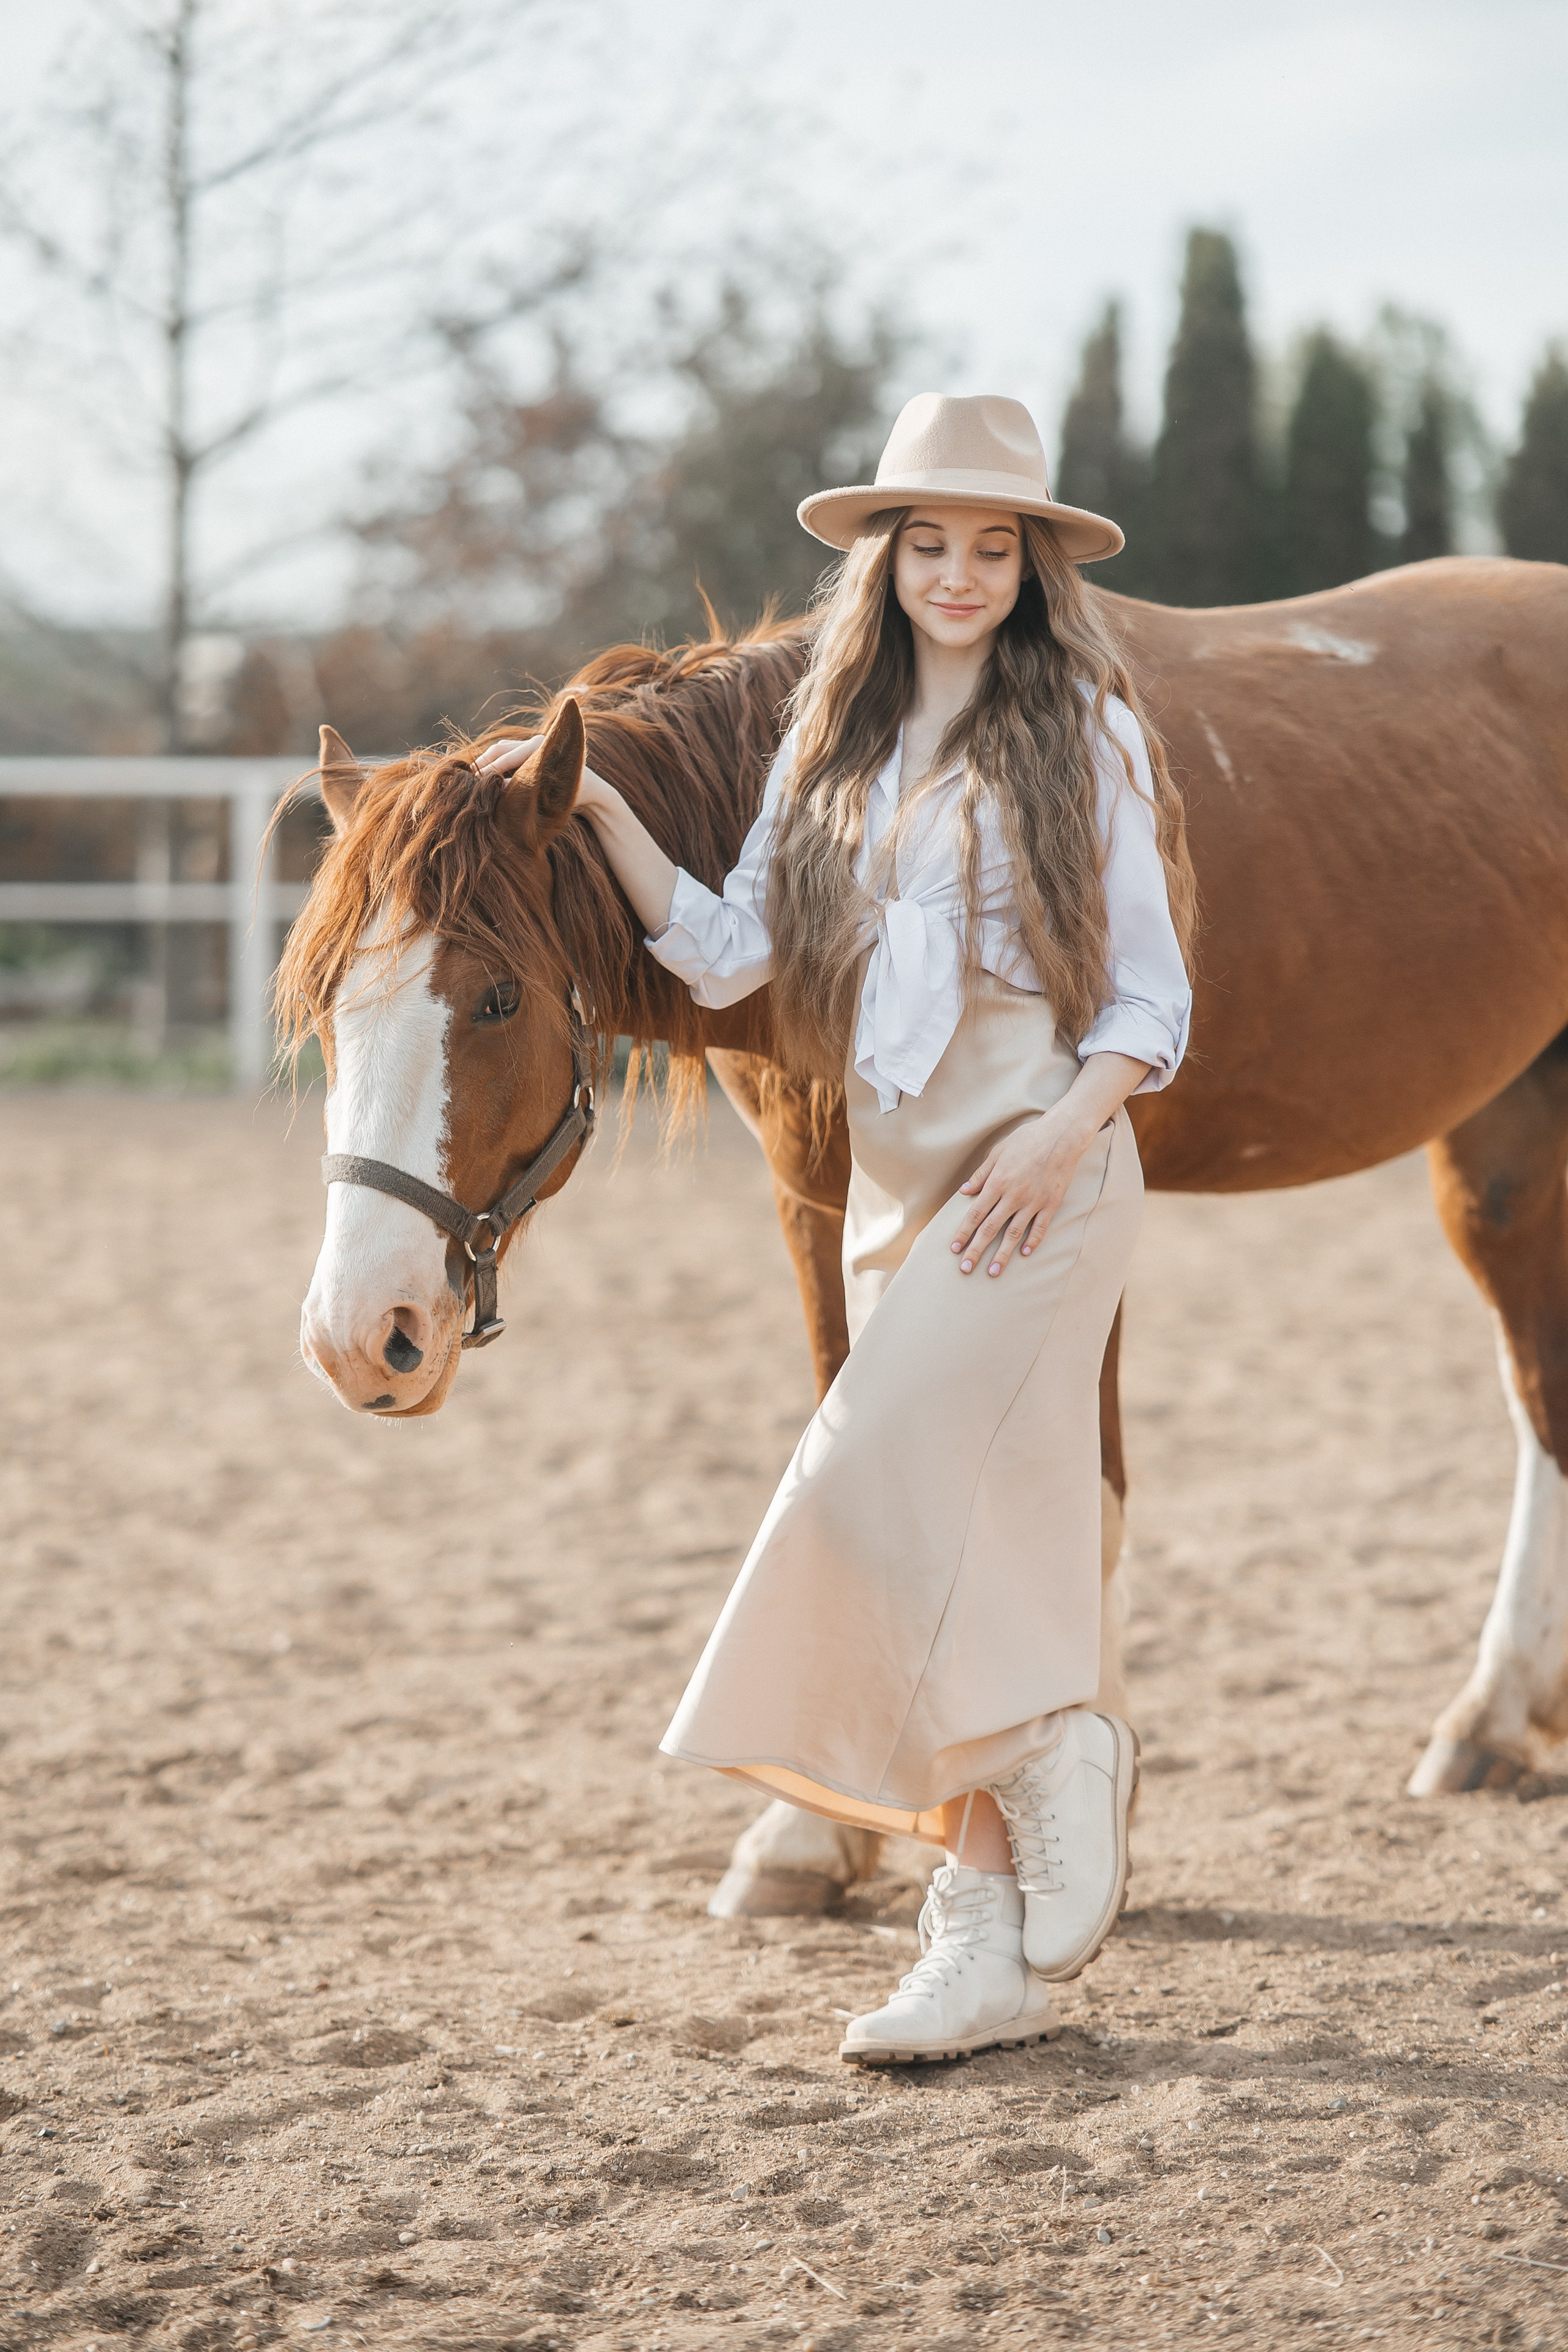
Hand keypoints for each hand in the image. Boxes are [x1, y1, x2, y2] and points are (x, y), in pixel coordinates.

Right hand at [475, 736, 613, 815]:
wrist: (591, 788)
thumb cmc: (571, 796)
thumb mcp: (544, 796)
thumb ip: (519, 791)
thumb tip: (492, 790)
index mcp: (542, 749)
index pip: (506, 757)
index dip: (488, 771)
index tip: (475, 785)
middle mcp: (537, 741)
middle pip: (499, 749)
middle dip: (483, 765)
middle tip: (468, 781)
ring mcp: (532, 743)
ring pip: (500, 749)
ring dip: (485, 763)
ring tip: (472, 780)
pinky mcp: (529, 749)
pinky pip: (505, 753)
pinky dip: (493, 763)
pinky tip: (483, 777)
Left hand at [950, 1102, 1096, 1277]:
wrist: (1061, 1136)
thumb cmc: (1027, 1140)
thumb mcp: (998, 1151)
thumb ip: (981, 1174)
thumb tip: (965, 1191)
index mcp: (998, 1183)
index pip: (976, 1213)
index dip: (963, 1232)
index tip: (954, 1248)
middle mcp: (1013, 1196)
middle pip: (990, 1229)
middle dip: (976, 1250)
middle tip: (965, 1269)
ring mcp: (1033, 1202)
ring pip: (1014, 1234)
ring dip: (1002, 1254)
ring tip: (993, 1271)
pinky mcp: (1051, 1203)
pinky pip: (1040, 1227)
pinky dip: (1033, 1241)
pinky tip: (1025, 1254)